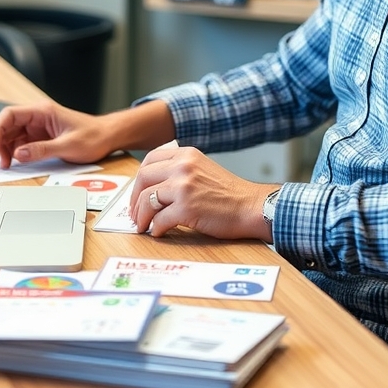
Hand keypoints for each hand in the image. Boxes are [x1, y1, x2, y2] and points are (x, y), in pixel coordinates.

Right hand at [0, 101, 112, 167]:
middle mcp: (37, 117)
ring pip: (10, 134)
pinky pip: (19, 143)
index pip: (9, 115)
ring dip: (3, 149)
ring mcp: (38, 127)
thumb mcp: (68, 145)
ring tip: (2, 164)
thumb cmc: (94, 136)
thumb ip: (42, 150)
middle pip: (6, 125)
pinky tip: (11, 162)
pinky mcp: (40, 137)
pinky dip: (12, 152)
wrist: (108, 137)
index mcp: (43, 111)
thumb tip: (19, 154)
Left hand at [129, 144, 271, 240]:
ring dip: (141, 216)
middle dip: (135, 199)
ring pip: (147, 200)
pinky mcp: (186, 209)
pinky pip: (159, 220)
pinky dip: (156, 228)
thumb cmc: (230, 194)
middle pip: (143, 179)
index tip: (138, 192)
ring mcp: (184, 187)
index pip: (150, 160)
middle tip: (135, 212)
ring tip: (143, 225)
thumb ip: (181, 169)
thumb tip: (153, 186)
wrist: (252, 207)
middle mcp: (183, 166)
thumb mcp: (203, 168)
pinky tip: (159, 232)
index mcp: (186, 154)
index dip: (140, 179)